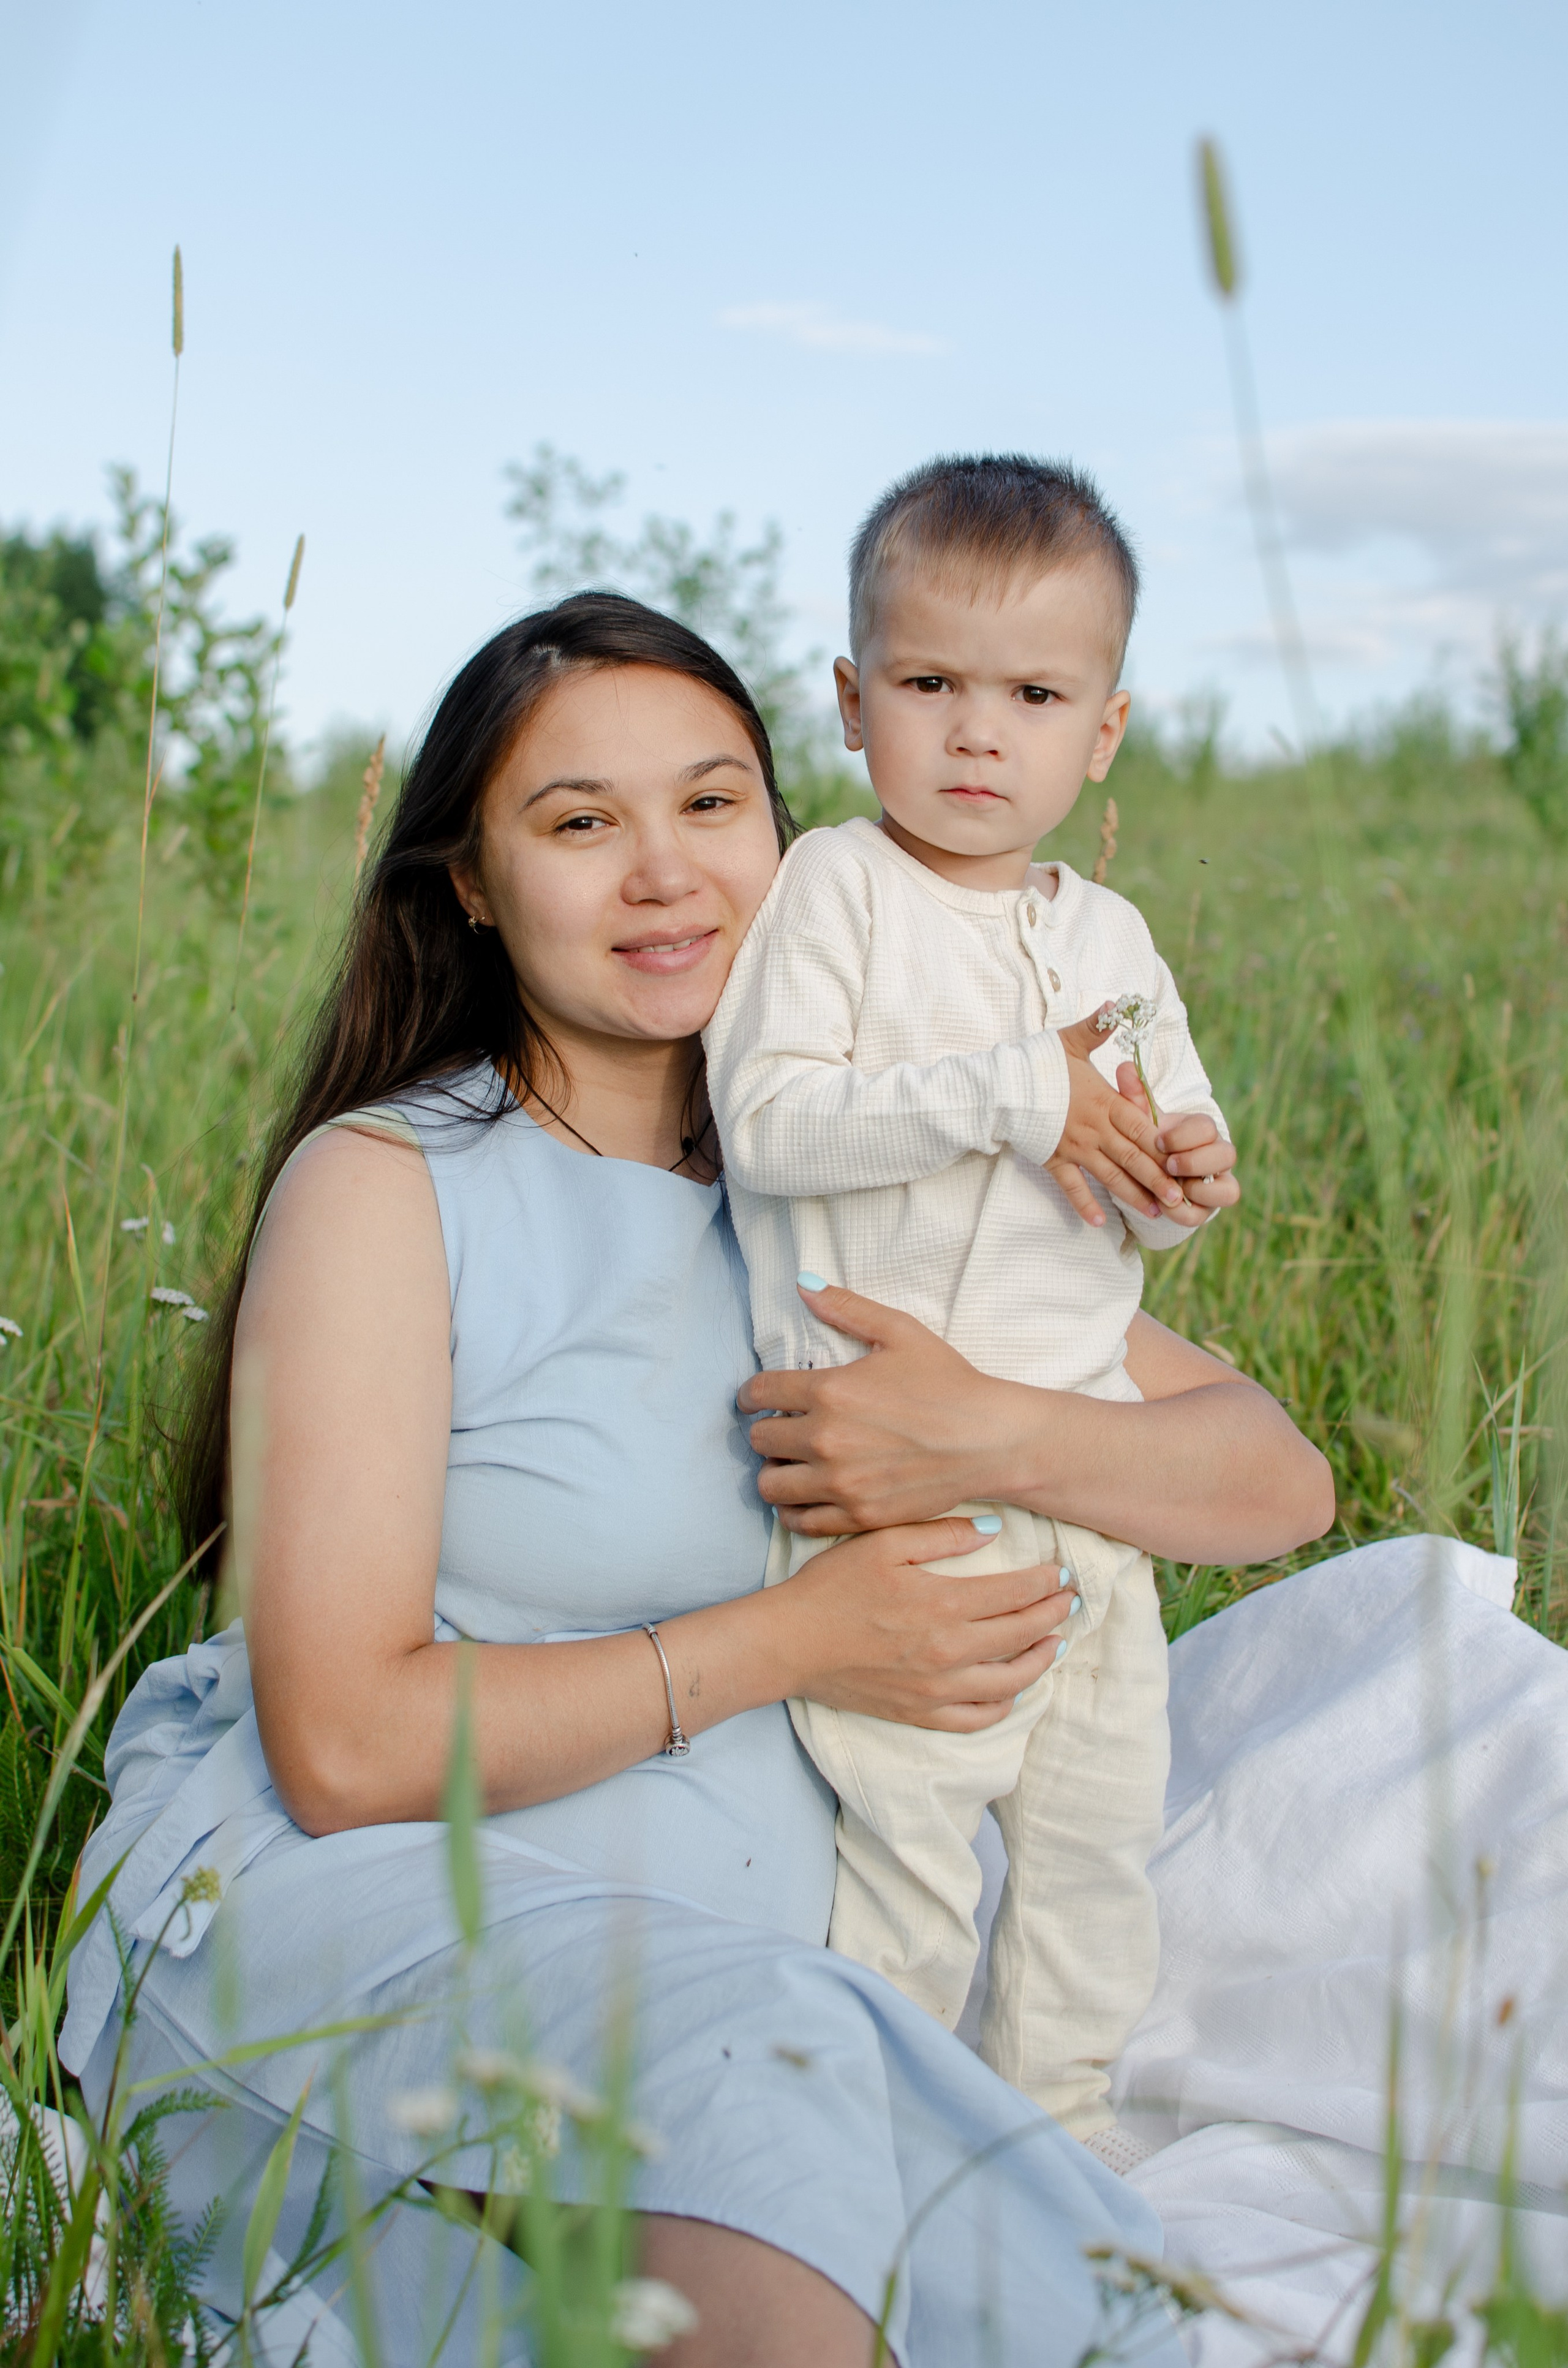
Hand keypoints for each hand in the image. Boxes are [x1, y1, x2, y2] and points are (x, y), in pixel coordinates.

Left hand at [741, 1282, 1026, 1534]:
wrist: (989, 1440)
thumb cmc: (949, 1382)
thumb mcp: (900, 1332)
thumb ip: (847, 1308)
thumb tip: (803, 1285)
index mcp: (829, 1390)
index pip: (759, 1392)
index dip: (749, 1395)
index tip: (753, 1399)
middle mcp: (825, 1439)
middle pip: (759, 1440)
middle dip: (765, 1431)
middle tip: (782, 1429)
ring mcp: (840, 1483)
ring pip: (769, 1485)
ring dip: (774, 1472)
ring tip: (791, 1464)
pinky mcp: (857, 1516)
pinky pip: (799, 1521)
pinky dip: (793, 1510)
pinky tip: (806, 1496)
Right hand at [774, 1513, 1074, 1731]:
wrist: (788, 1643)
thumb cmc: (831, 1587)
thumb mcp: (882, 1543)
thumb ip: (941, 1534)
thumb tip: (993, 1529)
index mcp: (943, 1604)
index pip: (1016, 1593)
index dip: (1046, 1582)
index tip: (1063, 1572)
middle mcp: (949, 1651)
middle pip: (1022, 1634)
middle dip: (1053, 1615)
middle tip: (1069, 1601)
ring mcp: (937, 1689)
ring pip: (1010, 1682)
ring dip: (1040, 1660)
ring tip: (1053, 1642)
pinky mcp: (920, 1714)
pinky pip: (977, 1718)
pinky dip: (1003, 1704)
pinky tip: (1013, 1689)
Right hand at [1046, 1010, 1190, 1227]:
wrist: (1001, 1086)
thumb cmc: (1037, 1062)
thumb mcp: (1071, 1041)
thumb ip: (1098, 1026)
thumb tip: (1117, 1003)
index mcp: (1104, 1102)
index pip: (1142, 1126)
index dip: (1164, 1145)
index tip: (1184, 1161)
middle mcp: (1094, 1128)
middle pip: (1133, 1157)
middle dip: (1158, 1179)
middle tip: (1179, 1200)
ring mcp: (1075, 1147)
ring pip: (1110, 1175)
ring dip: (1133, 1195)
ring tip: (1155, 1213)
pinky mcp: (1055, 1159)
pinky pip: (1072, 1186)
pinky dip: (1085, 1204)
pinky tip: (1100, 1222)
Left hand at [1116, 1064, 1240, 1214]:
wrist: (1147, 1174)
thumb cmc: (1148, 1142)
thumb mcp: (1140, 1122)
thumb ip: (1135, 1098)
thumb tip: (1125, 1068)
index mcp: (1203, 1132)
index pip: (1207, 1127)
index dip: (1185, 1135)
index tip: (1159, 1140)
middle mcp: (1217, 1157)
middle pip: (1228, 1155)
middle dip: (1195, 1161)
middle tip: (1167, 1165)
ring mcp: (1217, 1185)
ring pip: (1229, 1190)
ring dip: (1197, 1189)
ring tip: (1169, 1188)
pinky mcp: (1206, 1209)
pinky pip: (1206, 1214)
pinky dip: (1186, 1212)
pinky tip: (1164, 1205)